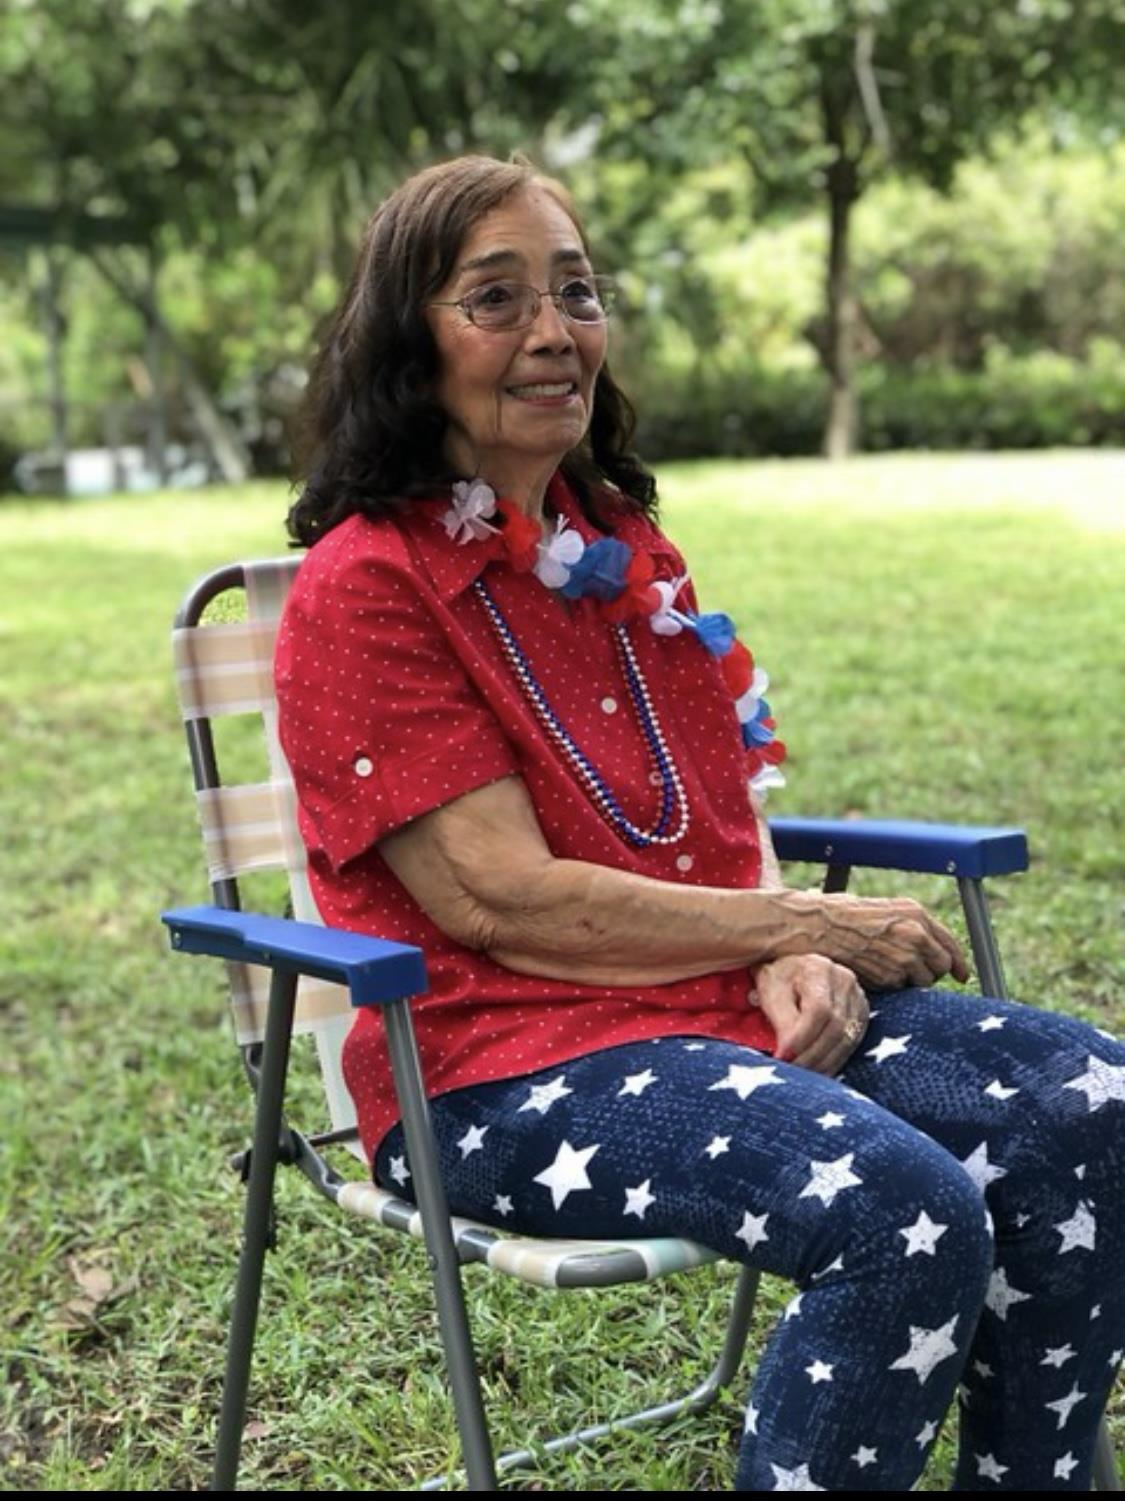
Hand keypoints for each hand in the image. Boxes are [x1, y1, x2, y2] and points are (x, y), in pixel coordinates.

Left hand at [752, 954, 869, 1074]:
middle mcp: (844, 980)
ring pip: (847, 1039)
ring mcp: (857, 997)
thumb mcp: (769, 992)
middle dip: (811, 1055)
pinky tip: (816, 1071)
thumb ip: (781, 1021)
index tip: (782, 1057)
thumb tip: (787, 1054)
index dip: (802, 1037)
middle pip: (836, 1027)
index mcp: (819, 969)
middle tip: (790, 1073)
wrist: (792, 969)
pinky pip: (851, 1044)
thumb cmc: (777, 979)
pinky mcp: (861, 1014)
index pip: (819, 1009)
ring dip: (822, 1063)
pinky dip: (832, 1062)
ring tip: (800, 1075)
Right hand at [814, 894, 970, 990]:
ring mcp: (905, 957)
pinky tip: (873, 972)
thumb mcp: (885, 910)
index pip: (950, 943)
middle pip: (941, 966)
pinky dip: (891, 986)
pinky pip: (901, 990)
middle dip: (930, 972)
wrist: (817, 927)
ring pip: (923, 982)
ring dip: (910, 981)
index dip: (959, 963)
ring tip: (886, 969)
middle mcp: (916, 934)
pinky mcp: (890, 977)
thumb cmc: (844, 915)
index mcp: (916, 914)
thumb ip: (912, 927)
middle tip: (910, 971)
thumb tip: (932, 948)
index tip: (962, 976)